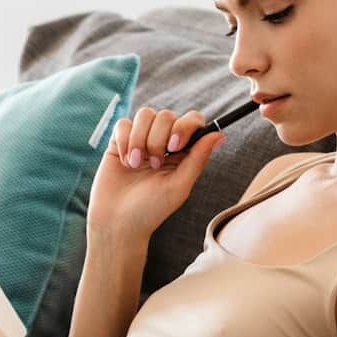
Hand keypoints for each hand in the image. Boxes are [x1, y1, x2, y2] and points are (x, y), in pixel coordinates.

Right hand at [86, 104, 226, 244]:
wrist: (117, 221)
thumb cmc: (152, 209)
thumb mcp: (179, 186)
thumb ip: (198, 158)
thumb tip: (220, 134)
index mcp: (183, 153)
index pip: (192, 121)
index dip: (185, 126)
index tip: (174, 146)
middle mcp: (164, 142)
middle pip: (167, 115)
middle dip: (158, 139)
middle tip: (154, 165)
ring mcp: (141, 140)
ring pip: (145, 114)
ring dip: (140, 140)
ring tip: (135, 165)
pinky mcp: (120, 141)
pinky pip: (124, 124)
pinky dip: (124, 141)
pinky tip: (125, 162)